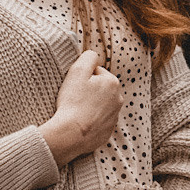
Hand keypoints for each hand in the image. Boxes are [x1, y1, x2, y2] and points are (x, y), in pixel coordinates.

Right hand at [39, 49, 122, 166]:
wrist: (71, 134)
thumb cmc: (73, 101)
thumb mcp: (78, 71)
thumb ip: (88, 57)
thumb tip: (93, 56)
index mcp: (113, 82)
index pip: (96, 73)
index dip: (83, 77)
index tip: (75, 86)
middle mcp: (118, 99)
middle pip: (99, 89)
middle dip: (88, 91)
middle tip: (74, 98)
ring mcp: (114, 117)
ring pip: (99, 105)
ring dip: (89, 105)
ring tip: (76, 111)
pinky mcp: (108, 131)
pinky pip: (97, 121)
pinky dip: (90, 120)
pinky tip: (80, 122)